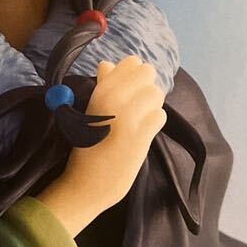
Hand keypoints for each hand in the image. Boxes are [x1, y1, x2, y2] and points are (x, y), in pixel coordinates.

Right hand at [36, 55, 166, 237]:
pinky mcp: (142, 137)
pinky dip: (155, 122)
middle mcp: (115, 99)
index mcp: (100, 91)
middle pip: (148, 74)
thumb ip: (102, 85)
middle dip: (145, 86)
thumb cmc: (86, 146)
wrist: (86, 183)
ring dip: (151, 105)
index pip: (131, 63)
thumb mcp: (89, 110)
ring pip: (156, 94)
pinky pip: (160, 116)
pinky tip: (143, 132)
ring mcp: (130, 118)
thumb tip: (108, 63)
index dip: (133, 73)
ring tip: (139, 119)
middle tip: (136, 105)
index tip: (129, 87)